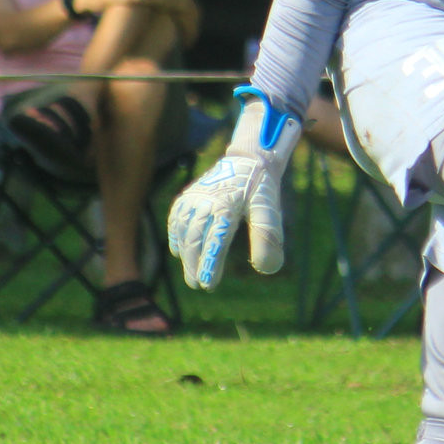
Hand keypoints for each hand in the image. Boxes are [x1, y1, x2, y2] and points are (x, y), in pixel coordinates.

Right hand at [166, 89, 299, 288]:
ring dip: (184, 254)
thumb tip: (266, 269)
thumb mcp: (269, 209)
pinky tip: (177, 251)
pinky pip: (176, 218)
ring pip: (182, 230)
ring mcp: (194, 197)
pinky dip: (174, 235)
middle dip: (194, 264)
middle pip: (195, 238)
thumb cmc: (260, 187)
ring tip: (190, 274)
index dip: (210, 264)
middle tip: (198, 284)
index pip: (215, 240)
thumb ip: (268, 238)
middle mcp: (205, 201)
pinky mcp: (187, 195)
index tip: (208, 284)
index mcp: (226, 205)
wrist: (247, 159)